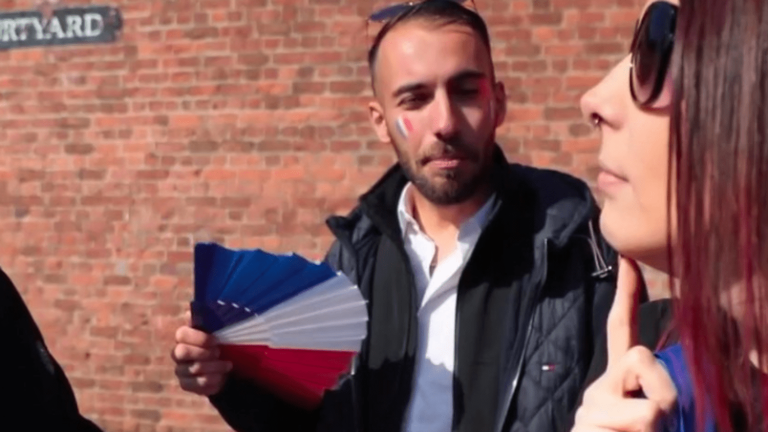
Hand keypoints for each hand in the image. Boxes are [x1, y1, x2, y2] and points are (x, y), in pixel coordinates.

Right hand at [172, 311, 232, 395]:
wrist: (225, 365)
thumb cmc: (221, 343)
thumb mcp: (219, 330)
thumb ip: (210, 320)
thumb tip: (196, 311)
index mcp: (184, 336)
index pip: (182, 334)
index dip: (199, 338)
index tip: (216, 340)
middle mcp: (178, 352)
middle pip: (181, 352)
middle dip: (204, 353)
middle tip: (219, 352)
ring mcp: (180, 369)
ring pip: (193, 368)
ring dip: (215, 367)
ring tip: (228, 365)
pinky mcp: (185, 384)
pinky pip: (197, 384)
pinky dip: (213, 380)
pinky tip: (222, 377)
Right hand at [571, 257, 676, 431]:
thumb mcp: (656, 417)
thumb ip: (659, 393)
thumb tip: (667, 386)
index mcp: (618, 382)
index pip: (620, 329)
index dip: (625, 293)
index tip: (627, 259)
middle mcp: (600, 389)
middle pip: (640, 358)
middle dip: (665, 389)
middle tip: (660, 422)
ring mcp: (591, 409)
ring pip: (648, 406)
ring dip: (659, 427)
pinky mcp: (587, 426)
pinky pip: (639, 421)